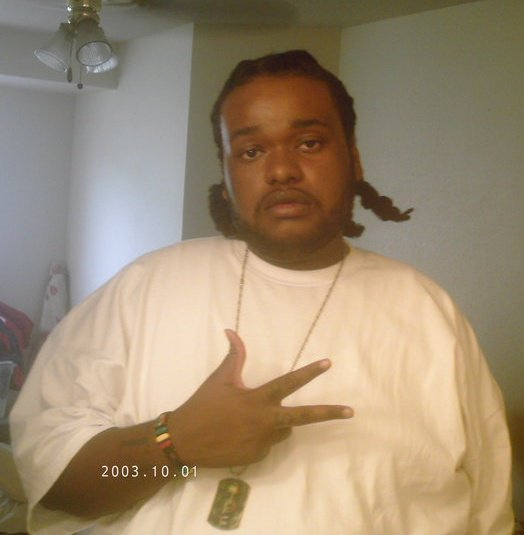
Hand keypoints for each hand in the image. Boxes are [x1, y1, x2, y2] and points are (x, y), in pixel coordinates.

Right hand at [169, 329, 352, 466]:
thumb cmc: (203, 405)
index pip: (288, 383)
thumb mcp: (220, 379)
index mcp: (257, 399)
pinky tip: (240, 435)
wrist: (185, 441)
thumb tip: (232, 330)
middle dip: (329, 413)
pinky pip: (268, 444)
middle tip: (350, 412)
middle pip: (303, 417)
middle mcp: (265, 421)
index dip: (309, 372)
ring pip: (283, 429)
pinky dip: (261, 437)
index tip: (328, 364)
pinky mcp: (257, 457)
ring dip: (276, 423)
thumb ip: (234, 356)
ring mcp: (262, 442)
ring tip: (249, 419)